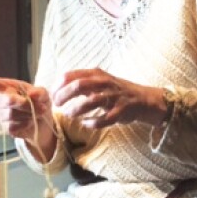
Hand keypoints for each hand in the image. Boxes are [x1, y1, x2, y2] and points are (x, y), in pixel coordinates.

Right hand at [0, 76, 56, 159]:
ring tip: (39, 112)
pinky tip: (31, 120)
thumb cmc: (38, 102)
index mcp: (7, 87)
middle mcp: (1, 100)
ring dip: (30, 114)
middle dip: (25, 104)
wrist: (42, 121)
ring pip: (13, 115)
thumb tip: (33, 94)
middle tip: (41, 107)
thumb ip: (39, 92)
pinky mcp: (6, 128)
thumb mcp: (43, 94)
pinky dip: (27, 123)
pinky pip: (15, 126)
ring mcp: (1, 115)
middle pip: (8, 101)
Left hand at [52, 68, 166, 127]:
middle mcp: (105, 83)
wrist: (143, 99)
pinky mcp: (121, 111)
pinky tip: (86, 123)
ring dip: (76, 109)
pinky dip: (93, 122)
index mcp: (97, 74)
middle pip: (79, 86)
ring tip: (69, 114)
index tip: (53, 95)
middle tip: (57, 104)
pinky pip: (105, 118)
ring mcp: (114, 97)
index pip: (71, 75)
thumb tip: (58, 90)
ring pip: (91, 101)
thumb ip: (81, 83)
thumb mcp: (99, 81)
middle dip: (64, 96)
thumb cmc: (116, 91)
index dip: (58, 85)